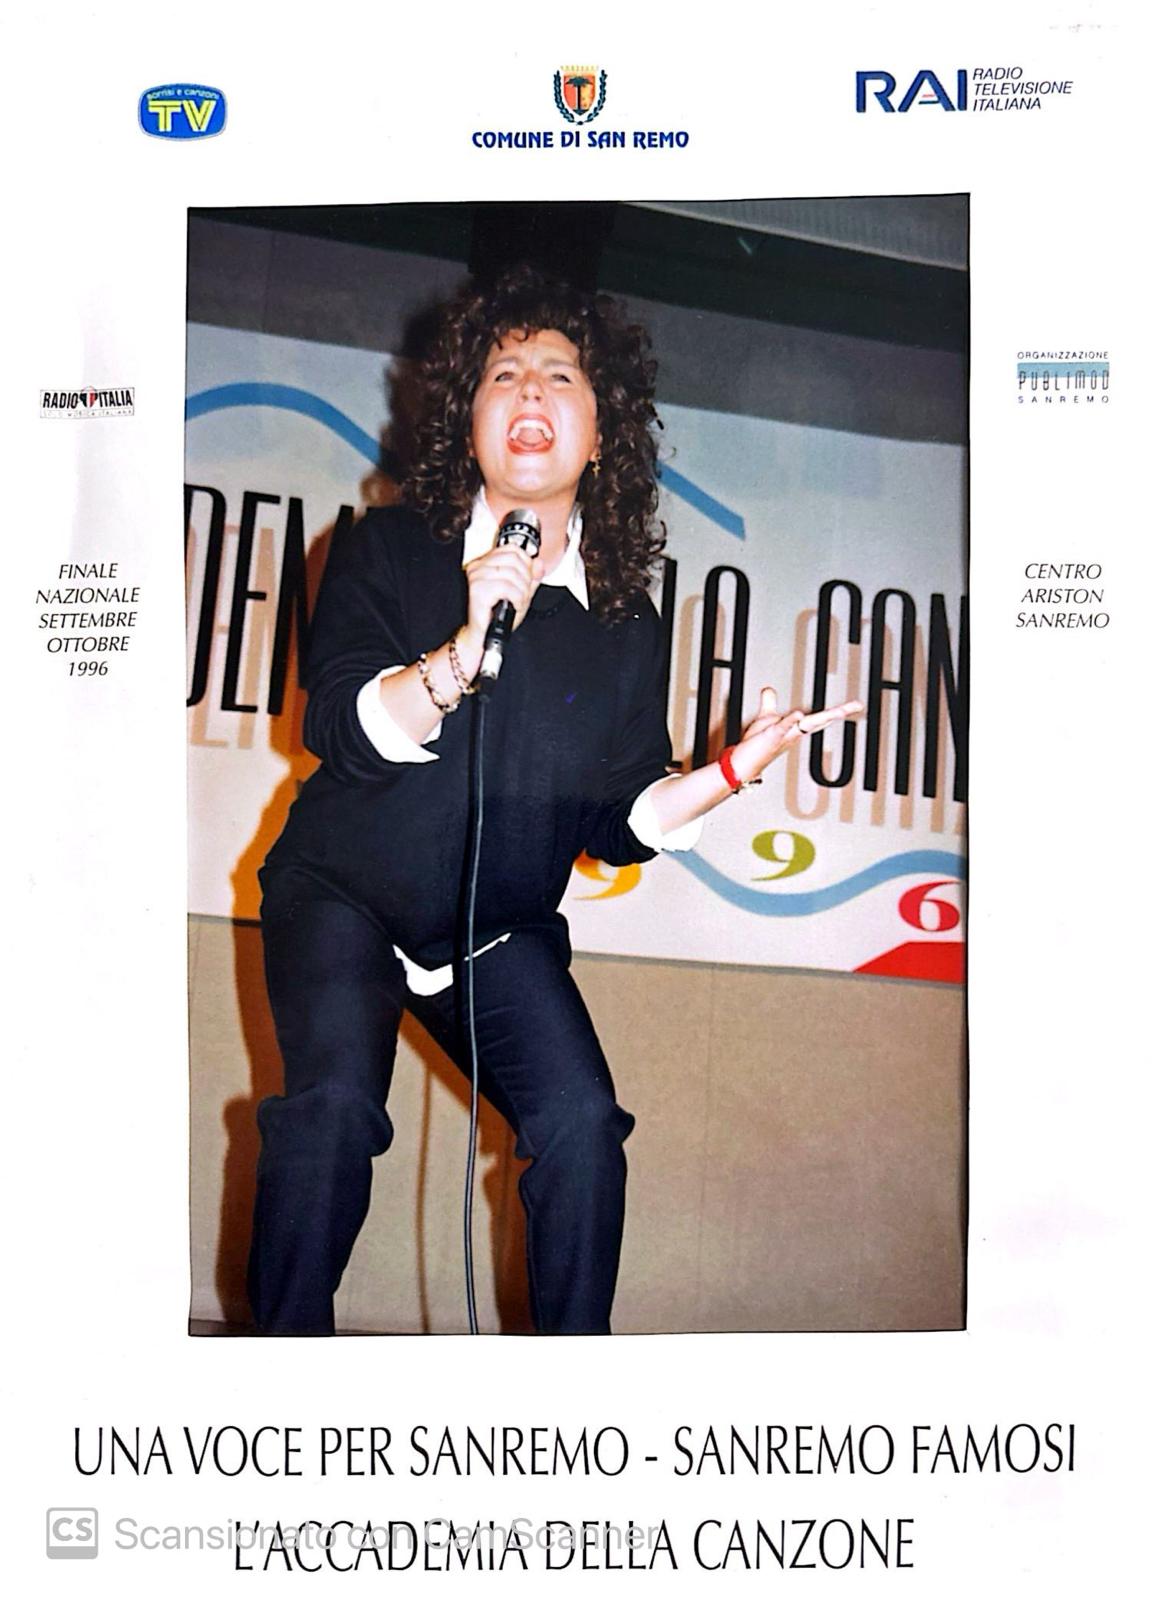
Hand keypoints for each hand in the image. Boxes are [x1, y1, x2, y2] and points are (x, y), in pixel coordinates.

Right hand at [461, 543, 544, 650]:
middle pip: (514, 559)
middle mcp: (479, 566)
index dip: (526, 563)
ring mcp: (477, 577)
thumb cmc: (496, 616)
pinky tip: (514, 605)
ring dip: (523, 591)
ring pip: (513, 573)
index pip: (512, 549)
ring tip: (519, 602)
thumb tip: (539, 563)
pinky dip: (517, 598)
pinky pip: (507, 587)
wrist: (482, 636)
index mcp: (485, 562)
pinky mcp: (478, 589)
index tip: (528, 579)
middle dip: (526, 578)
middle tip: (524, 594)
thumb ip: (531, 577)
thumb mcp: (520, 593)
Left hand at [728, 687, 864, 784]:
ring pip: (807, 724)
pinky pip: (783, 727)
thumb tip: (768, 689)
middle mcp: (794, 732)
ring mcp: (785, 735)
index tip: (854, 706)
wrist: (744, 763)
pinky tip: (797, 713)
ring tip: (838, 711)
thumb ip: (768, 703)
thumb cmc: (756, 745)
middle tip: (856, 707)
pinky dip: (790, 720)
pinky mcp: (772, 737)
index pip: (819, 717)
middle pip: (820, 720)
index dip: (837, 711)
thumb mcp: (764, 719)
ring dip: (822, 717)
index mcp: (796, 727)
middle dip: (839, 713)